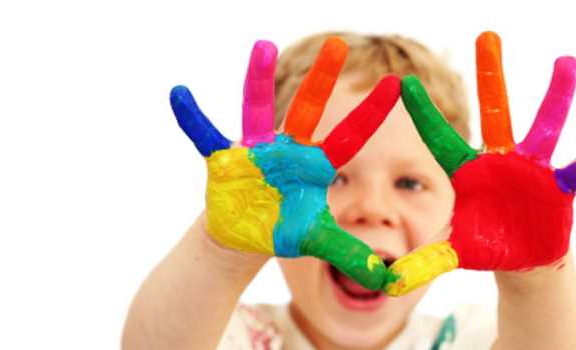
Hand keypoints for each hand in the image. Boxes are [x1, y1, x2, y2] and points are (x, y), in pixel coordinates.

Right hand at [171, 38, 400, 289]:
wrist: (244, 234)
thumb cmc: (284, 228)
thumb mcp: (317, 241)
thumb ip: (349, 254)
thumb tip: (385, 278)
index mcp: (315, 165)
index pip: (350, 138)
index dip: (371, 114)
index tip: (396, 85)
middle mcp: (288, 149)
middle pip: (309, 109)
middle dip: (323, 79)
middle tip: (339, 44)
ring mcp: (256, 150)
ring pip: (257, 108)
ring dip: (258, 80)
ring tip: (263, 47)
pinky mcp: (225, 159)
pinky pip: (205, 134)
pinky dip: (193, 117)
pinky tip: (179, 93)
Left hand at [384, 32, 575, 295]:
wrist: (522, 256)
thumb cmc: (485, 245)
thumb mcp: (452, 254)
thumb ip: (423, 263)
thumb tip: (386, 284)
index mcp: (468, 171)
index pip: (440, 139)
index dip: (424, 113)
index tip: (403, 83)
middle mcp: (499, 161)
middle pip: (494, 113)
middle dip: (491, 76)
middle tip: (487, 35)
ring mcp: (531, 169)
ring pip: (543, 127)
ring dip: (556, 96)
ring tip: (567, 62)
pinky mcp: (558, 187)